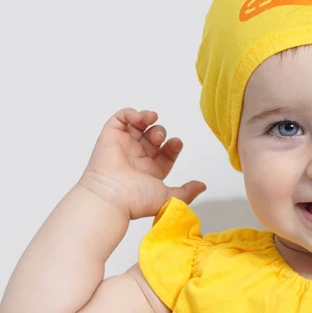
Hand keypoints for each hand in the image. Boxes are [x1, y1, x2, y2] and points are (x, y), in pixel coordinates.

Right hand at [77, 108, 206, 219]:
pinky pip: (120, 119)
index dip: (173, 146)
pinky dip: (130, 113)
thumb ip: (187, 192)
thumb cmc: (136, 199)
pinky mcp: (110, 137)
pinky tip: (138, 118)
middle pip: (153, 137)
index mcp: (150, 171)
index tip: (176, 143)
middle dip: (160, 133)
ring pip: (138, 126)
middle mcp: (136, 158)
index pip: (165, 153)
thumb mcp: (169, 197)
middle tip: (159, 138)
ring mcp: (123, 146)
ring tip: (151, 120)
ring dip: (148, 119)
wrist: (113, 196)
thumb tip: (202, 186)